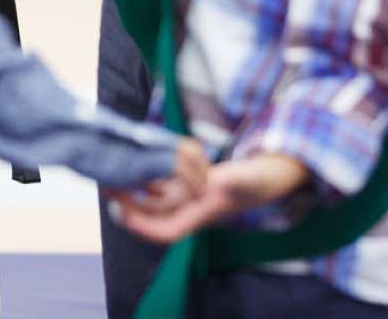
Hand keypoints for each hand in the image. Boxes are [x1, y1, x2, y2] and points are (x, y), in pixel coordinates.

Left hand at [112, 149, 306, 244]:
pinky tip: (138, 156)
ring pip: (159, 195)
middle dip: (130, 201)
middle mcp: (197, 205)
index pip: (168, 230)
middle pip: (156, 211)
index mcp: (205, 212)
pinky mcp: (198, 177)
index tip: (120, 210)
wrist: (281, 167)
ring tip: (115, 168)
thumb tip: (214, 186)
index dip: (143, 225)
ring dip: (137, 185)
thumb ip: (232, 183)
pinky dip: (152, 170)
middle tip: (106, 182)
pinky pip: (168, 179)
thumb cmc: (266, 177)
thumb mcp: (248, 180)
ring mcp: (197, 192)